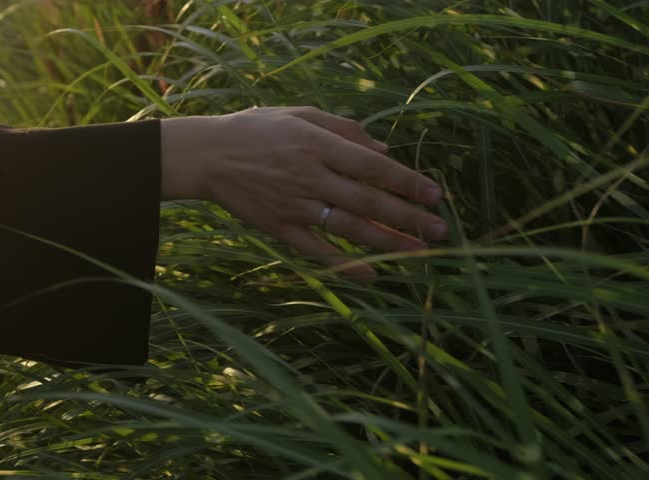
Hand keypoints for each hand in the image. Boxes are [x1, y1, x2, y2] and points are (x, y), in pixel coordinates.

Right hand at [160, 107, 446, 282]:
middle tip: (440, 230)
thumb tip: (384, 149)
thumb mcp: (300, 114)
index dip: (406, 182)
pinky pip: (317, 251)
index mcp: (317, 145)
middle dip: (407, 217)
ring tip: (419, 252)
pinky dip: (345, 265)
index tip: (434, 195)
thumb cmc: (256, 129)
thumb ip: (344, 129)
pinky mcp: (280, 228)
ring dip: (387, 242)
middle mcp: (310, 176)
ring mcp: (295, 206)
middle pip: (368, 201)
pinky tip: (371, 274)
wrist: (208, 156)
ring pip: (349, 228)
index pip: (373, 166)